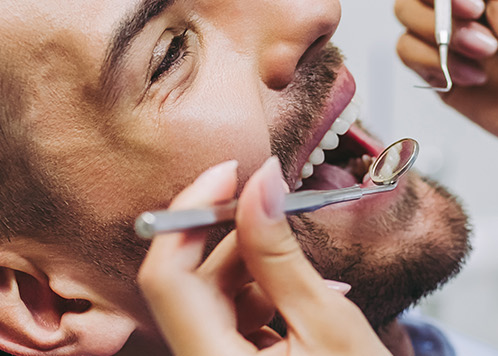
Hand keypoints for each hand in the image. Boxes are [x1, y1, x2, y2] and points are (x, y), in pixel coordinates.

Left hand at [137, 158, 389, 354]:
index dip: (189, 215)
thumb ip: (282, 254)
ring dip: (246, 265)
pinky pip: (225, 320)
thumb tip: (259, 185)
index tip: (230, 173)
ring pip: (206, 299)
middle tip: (271, 196)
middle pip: (185, 285)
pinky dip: (256, 294)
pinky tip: (296, 293)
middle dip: (226, 236)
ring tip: (299, 259)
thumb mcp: (330, 324)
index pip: (168, 278)